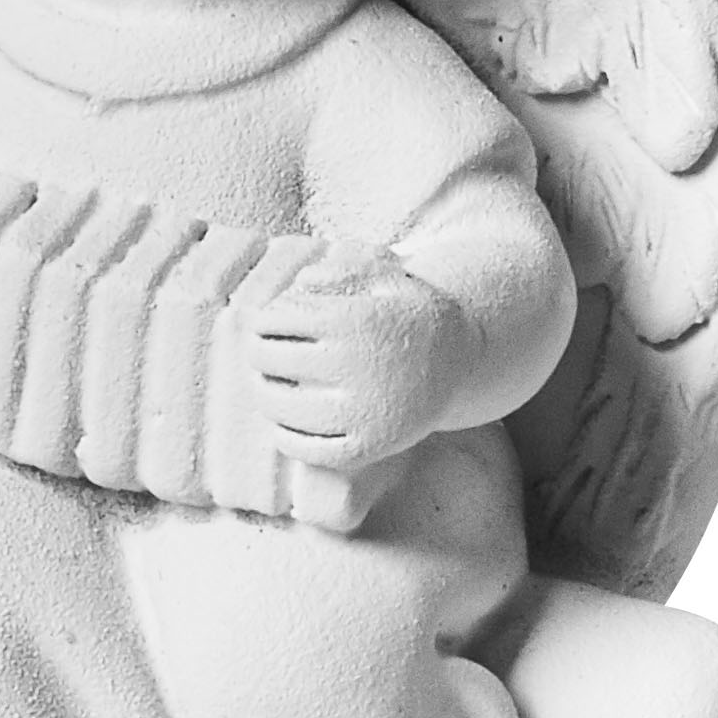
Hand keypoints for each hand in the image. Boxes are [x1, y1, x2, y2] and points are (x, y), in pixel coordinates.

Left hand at [248, 247, 466, 504]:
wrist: (460, 361)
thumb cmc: (407, 312)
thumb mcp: (384, 275)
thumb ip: (338, 269)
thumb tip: (299, 283)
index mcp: (354, 321)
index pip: (275, 319)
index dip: (262, 319)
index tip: (262, 322)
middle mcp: (355, 367)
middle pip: (268, 360)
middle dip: (257, 351)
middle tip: (258, 350)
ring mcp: (360, 412)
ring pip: (278, 406)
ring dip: (263, 392)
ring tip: (265, 383)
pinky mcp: (365, 446)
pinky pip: (304, 448)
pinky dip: (283, 435)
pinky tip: (283, 420)